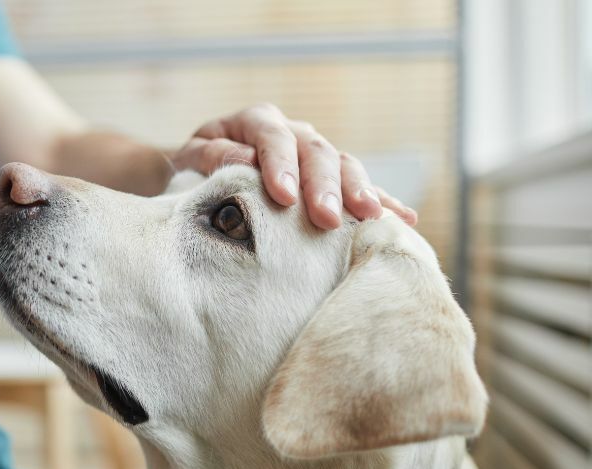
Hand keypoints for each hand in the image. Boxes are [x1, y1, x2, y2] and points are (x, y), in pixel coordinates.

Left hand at [171, 104, 416, 228]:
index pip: (273, 137)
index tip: (284, 197)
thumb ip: (212, 157)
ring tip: (371, 218)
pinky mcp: (331, 180)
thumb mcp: (190, 161)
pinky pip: (361, 187)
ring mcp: (315, 154)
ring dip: (359, 192)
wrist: (200, 177)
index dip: (280, 165)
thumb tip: (245, 160)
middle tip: (326, 219)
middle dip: (324, 186)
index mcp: (255, 121)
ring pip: (345, 166)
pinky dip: (383, 202)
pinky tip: (404, 219)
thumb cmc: (193, 170)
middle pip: (316, 152)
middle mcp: (293, 132)